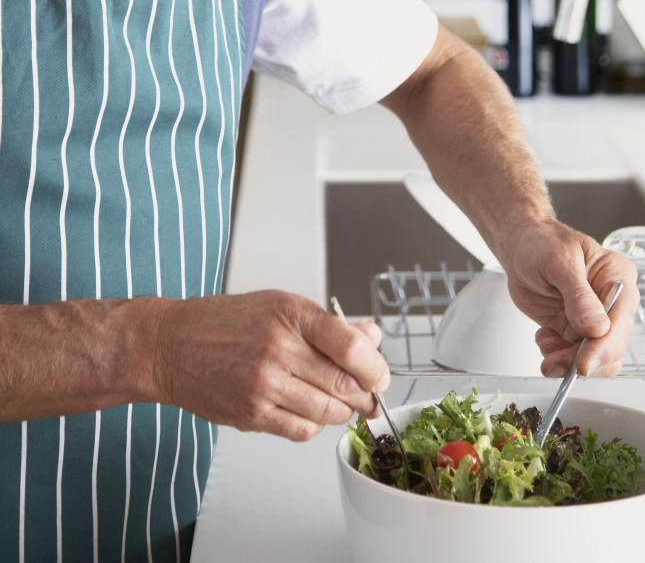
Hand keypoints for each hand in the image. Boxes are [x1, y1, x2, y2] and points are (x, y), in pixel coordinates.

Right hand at [149, 290, 389, 440]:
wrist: (170, 345)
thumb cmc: (226, 323)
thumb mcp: (281, 307)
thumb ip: (329, 326)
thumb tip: (372, 338)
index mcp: (291, 315)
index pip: (351, 346)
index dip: (375, 366)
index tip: (380, 375)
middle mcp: (278, 347)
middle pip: (344, 384)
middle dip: (364, 394)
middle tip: (368, 394)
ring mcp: (263, 383)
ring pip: (327, 411)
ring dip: (340, 411)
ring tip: (336, 401)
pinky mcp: (251, 414)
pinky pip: (301, 429)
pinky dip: (313, 425)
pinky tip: (306, 410)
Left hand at [502, 219, 638, 378]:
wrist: (521, 247)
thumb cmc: (542, 243)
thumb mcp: (559, 261)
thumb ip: (578, 295)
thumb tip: (596, 328)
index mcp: (618, 277)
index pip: (621, 321)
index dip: (604, 346)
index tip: (583, 364)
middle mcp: (613, 303)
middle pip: (612, 348)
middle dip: (582, 360)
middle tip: (552, 361)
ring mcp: (595, 320)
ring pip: (594, 359)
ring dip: (567, 362)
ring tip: (544, 343)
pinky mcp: (576, 331)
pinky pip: (574, 358)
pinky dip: (556, 356)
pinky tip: (543, 336)